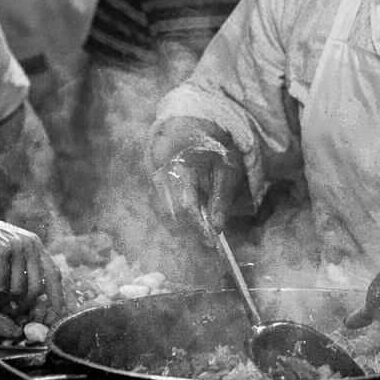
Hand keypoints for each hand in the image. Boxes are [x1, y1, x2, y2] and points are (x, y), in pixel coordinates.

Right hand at [0, 206, 63, 312]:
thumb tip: (28, 302)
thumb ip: (18, 271)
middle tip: (2, 306)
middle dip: (21, 305)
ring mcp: (15, 249)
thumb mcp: (4, 255)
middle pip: (37, 288)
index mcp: (34, 245)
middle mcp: (29, 245)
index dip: (57, 297)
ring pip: (17, 291)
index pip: (54, 274)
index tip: (54, 317)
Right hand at [149, 121, 241, 246]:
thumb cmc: (212, 154)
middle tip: (210, 243)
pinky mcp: (153, 192)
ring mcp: (154, 184)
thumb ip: (222, 198)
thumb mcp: (227, 171)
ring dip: (183, 231)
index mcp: (183, 166)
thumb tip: (218, 227)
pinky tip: (192, 224)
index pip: (186, 205)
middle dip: (191, 233)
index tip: (212, 240)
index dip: (198, 227)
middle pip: (171, 215)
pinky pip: (162, 214)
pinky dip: (177, 224)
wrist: (190, 137)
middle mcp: (162, 176)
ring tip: (203, 235)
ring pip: (165, 217)